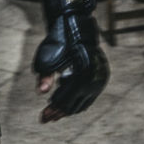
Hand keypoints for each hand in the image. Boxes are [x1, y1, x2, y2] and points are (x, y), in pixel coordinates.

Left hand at [33, 0, 109, 121]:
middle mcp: (94, 79)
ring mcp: (100, 79)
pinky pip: (90, 97)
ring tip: (54, 111)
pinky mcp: (102, 77)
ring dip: (68, 108)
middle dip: (59, 112)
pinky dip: (77, 101)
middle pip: (74, 105)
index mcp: (82, 75)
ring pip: (83, 103)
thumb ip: (45, 75)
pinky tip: (65, 100)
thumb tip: (41, 92)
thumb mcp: (48, 57)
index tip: (43, 118)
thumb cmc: (59, 39)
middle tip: (46, 118)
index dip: (53, 110)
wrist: (77, 25)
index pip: (66, 101)